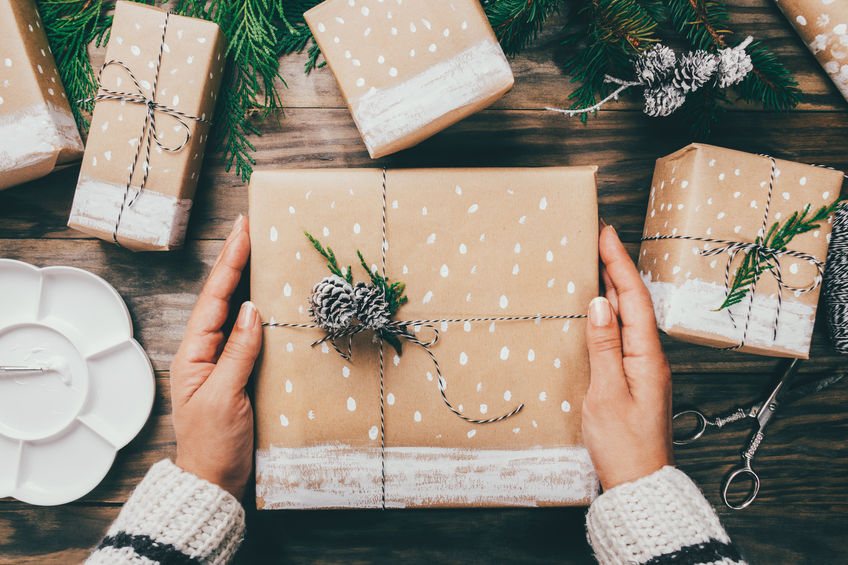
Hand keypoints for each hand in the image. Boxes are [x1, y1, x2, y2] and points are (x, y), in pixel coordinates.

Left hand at [170, 215, 259, 499]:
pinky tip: (271, 301)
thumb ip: (237, 353)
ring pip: (235, 313)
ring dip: (247, 282)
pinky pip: (250, 336)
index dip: (230, 263)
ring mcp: (222, 363)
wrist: (215, 484)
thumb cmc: (214, 445)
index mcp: (194, 354)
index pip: (214, 299)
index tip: (243, 231)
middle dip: (235, 262)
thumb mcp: (225, 398)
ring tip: (260, 252)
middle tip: (250, 228)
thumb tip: (250, 309)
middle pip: (222, 298)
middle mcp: (206, 353)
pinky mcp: (240, 376)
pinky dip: (261, 313)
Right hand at [582, 223, 673, 490]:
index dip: (619, 264)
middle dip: (618, 268)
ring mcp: (644, 369)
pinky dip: (611, 315)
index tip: (607, 234)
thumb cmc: (623, 446)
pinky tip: (600, 311)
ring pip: (629, 318)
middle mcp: (649, 358)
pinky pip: (624, 336)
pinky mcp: (635, 379)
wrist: (639, 483)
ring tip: (599, 263)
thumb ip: (604, 348)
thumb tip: (598, 304)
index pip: (632, 299)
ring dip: (614, 288)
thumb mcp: (606, 395)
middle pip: (634, 303)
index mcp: (646, 357)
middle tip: (601, 239)